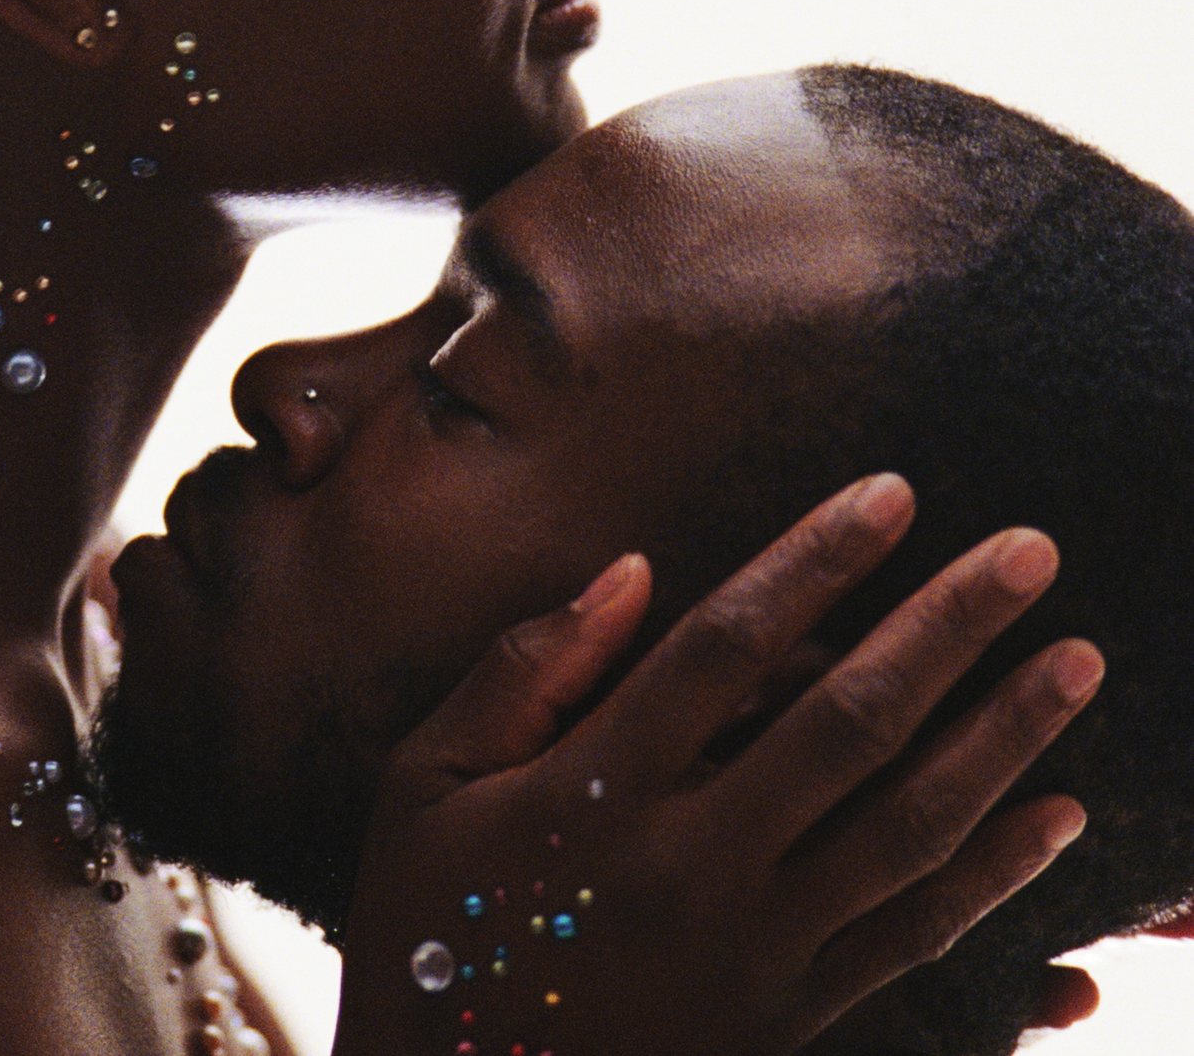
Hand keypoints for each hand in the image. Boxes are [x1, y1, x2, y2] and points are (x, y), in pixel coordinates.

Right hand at [334, 474, 1097, 1055]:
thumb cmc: (428, 926)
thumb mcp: (422, 784)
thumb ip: (521, 672)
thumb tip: (635, 573)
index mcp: (592, 791)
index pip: (728, 646)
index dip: (816, 560)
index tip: (890, 493)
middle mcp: (687, 861)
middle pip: (847, 722)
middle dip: (950, 626)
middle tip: (1033, 552)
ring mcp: (748, 946)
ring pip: (906, 827)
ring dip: (1002, 738)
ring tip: (1075, 663)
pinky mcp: (785, 1014)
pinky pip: (909, 936)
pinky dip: (993, 877)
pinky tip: (1059, 818)